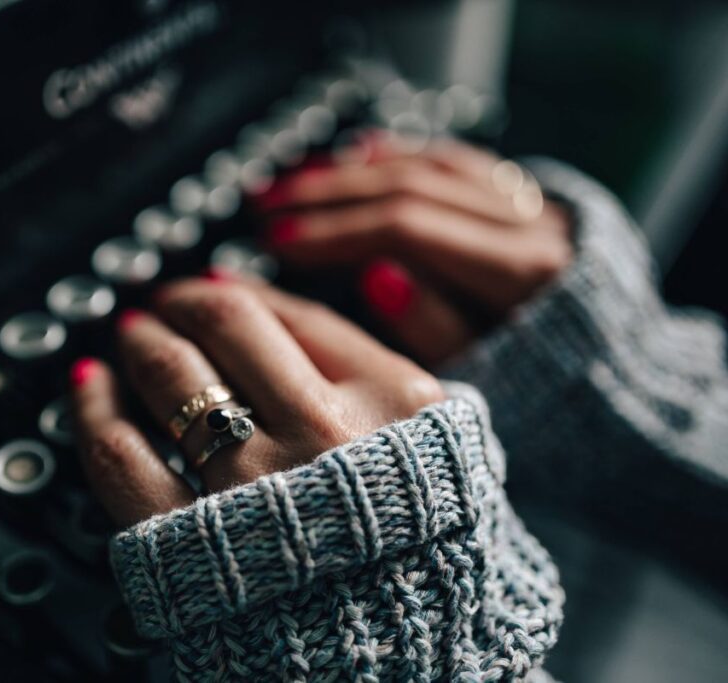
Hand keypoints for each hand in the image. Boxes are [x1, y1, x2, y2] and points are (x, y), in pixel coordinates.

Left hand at [69, 276, 443, 527]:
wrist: (409, 660)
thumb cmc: (428, 562)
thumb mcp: (448, 455)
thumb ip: (390, 381)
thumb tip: (294, 308)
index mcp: (396, 403)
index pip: (294, 313)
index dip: (236, 292)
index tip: (211, 289)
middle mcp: (326, 433)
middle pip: (227, 327)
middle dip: (179, 304)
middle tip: (159, 306)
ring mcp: (258, 486)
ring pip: (173, 376)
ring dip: (138, 343)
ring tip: (126, 337)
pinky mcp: (195, 541)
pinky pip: (122, 453)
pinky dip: (93, 409)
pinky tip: (88, 385)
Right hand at [256, 133, 572, 363]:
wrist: (608, 365)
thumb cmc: (541, 383)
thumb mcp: (482, 374)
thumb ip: (431, 326)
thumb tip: (376, 275)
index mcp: (521, 271)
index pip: (407, 230)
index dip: (334, 232)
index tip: (277, 242)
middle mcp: (528, 222)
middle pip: (410, 187)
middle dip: (327, 195)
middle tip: (265, 207)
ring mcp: (527, 200)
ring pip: (427, 165)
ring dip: (351, 172)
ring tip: (291, 182)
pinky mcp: (521, 192)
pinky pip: (454, 159)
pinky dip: (401, 155)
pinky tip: (357, 156)